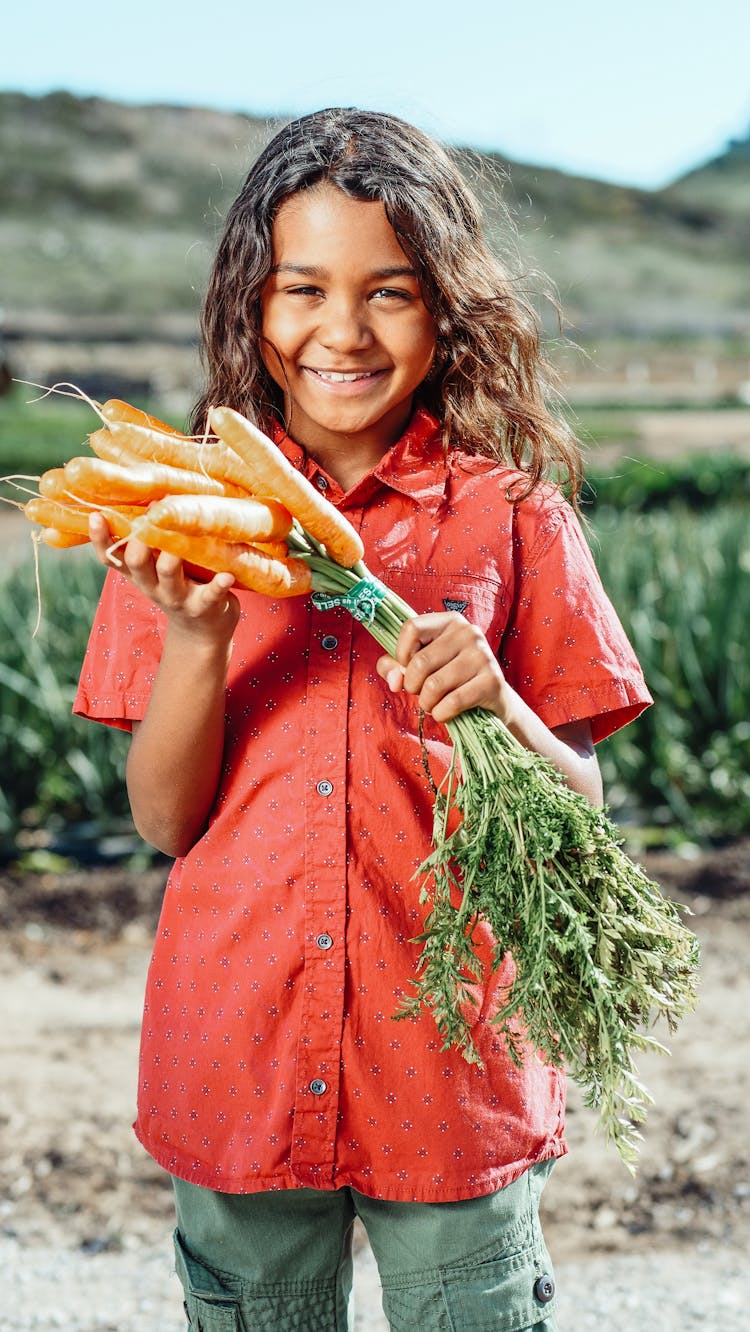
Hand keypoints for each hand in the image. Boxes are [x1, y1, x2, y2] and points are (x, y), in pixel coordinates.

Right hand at [88, 513, 240, 639]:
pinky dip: (218, 585)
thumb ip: (147, 542)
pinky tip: (226, 576)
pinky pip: (211, 595)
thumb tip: (144, 498)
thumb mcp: (155, 569)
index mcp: (138, 573)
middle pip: (137, 562)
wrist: (202, 631)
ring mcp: (178, 597)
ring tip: (178, 539)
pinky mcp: (205, 606)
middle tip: (151, 515)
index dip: (100, 539)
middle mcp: (153, 586)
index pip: (110, 557)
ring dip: (171, 557)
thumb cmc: (179, 587)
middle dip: (141, 540)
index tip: (95, 515)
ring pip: (168, 574)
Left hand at [376, 611, 510, 724]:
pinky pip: (453, 702)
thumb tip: (394, 680)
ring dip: (426, 703)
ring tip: (433, 704)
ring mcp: (483, 655)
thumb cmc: (449, 679)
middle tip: (421, 693)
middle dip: (412, 686)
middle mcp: (469, 632)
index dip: (401, 654)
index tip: (408, 668)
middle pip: (420, 662)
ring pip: (434, 685)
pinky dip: (441, 714)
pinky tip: (445, 712)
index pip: (412, 628)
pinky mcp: (492, 681)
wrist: (492, 699)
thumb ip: (393, 667)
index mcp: (450, 621)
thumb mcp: (419, 667)